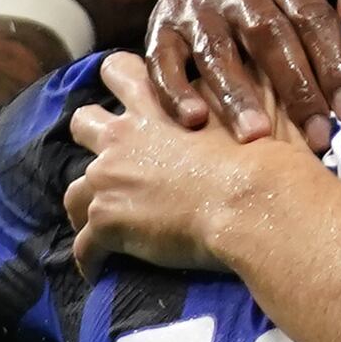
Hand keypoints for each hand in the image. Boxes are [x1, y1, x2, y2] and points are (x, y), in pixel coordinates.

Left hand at [65, 59, 301, 274]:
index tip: (135, 102)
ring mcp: (108, 179)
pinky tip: (102, 271)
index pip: (119, 70)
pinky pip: (83, 247)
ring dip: (87, 205)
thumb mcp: (257, 103)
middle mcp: (123, 135)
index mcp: (157, 100)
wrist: (255, 200)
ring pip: (73, 191)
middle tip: (115, 159)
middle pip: (83, 123)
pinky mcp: (107, 222)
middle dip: (91, 138)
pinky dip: (91, 259)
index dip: (121, 82)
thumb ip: (240, 89)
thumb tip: (254, 78)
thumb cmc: (267, 153)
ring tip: (103, 224)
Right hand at [140, 0, 340, 140]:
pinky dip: (171, 90)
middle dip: (294, 90)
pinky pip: (162, 59)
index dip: (332, 63)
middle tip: (315, 138)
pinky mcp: (165, 23)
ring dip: (235, 94)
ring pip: (217, 52)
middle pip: (270, 39)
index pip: (315, 21)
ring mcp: (200, 9)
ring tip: (255, 136)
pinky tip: (191, 120)